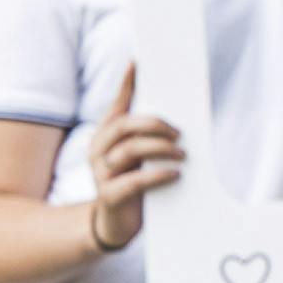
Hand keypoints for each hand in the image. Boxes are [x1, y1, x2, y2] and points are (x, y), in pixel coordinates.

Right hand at [82, 65, 181, 253]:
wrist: (115, 222)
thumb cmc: (132, 179)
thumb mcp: (140, 152)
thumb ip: (150, 130)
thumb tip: (176, 105)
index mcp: (108, 134)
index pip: (118, 103)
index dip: (127, 83)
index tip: (140, 60)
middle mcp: (99, 149)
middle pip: (125, 126)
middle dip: (155, 124)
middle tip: (180, 132)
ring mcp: (101, 173)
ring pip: (129, 151)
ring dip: (161, 149)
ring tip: (183, 155)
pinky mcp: (109, 196)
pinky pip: (133, 182)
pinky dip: (157, 176)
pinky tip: (175, 174)